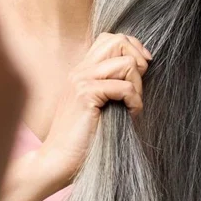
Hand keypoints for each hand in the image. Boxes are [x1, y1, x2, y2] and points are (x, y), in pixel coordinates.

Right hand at [37, 33, 152, 187]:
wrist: (56, 161)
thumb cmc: (81, 139)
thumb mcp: (99, 106)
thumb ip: (111, 86)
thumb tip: (142, 71)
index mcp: (82, 70)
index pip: (111, 39)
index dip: (132, 48)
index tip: (143, 69)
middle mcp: (80, 70)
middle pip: (118, 41)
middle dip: (138, 60)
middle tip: (138, 87)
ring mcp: (80, 81)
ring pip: (125, 63)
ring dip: (138, 86)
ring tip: (133, 105)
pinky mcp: (85, 95)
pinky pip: (124, 87)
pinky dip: (134, 100)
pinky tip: (131, 114)